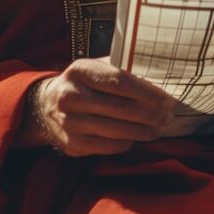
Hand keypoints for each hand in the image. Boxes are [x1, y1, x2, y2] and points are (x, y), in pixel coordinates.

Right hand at [28, 57, 175, 156]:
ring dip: (144, 131)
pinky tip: (138, 136)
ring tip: (160, 127)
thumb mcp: (95, 67)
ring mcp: (70, 123)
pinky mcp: (73, 145)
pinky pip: (109, 146)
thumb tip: (157, 75)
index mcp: (80, 71)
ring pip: (118, 131)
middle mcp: (71, 96)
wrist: (44, 106)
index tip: (167, 99)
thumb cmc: (82, 83)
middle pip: (122, 108)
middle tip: (169, 115)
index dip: (147, 92)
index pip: (120, 82)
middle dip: (151, 114)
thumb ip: (120, 68)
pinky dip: (128, 142)